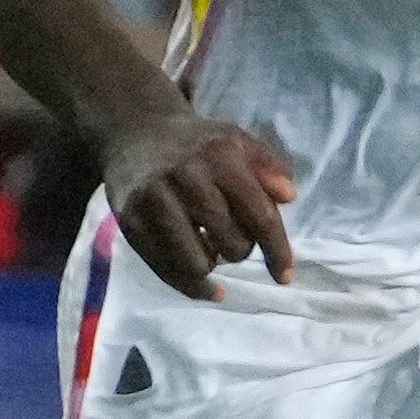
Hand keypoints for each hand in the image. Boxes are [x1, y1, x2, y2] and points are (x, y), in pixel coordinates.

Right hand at [99, 103, 298, 295]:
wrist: (136, 131)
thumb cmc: (199, 144)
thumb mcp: (239, 143)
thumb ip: (269, 167)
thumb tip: (289, 196)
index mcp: (221, 158)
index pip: (259, 215)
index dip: (277, 250)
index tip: (284, 277)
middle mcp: (187, 179)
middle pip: (230, 244)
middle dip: (240, 250)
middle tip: (232, 237)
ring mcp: (154, 202)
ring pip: (196, 264)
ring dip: (212, 265)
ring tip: (211, 249)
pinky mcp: (130, 222)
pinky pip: (165, 270)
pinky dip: (191, 286)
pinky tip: (207, 287)